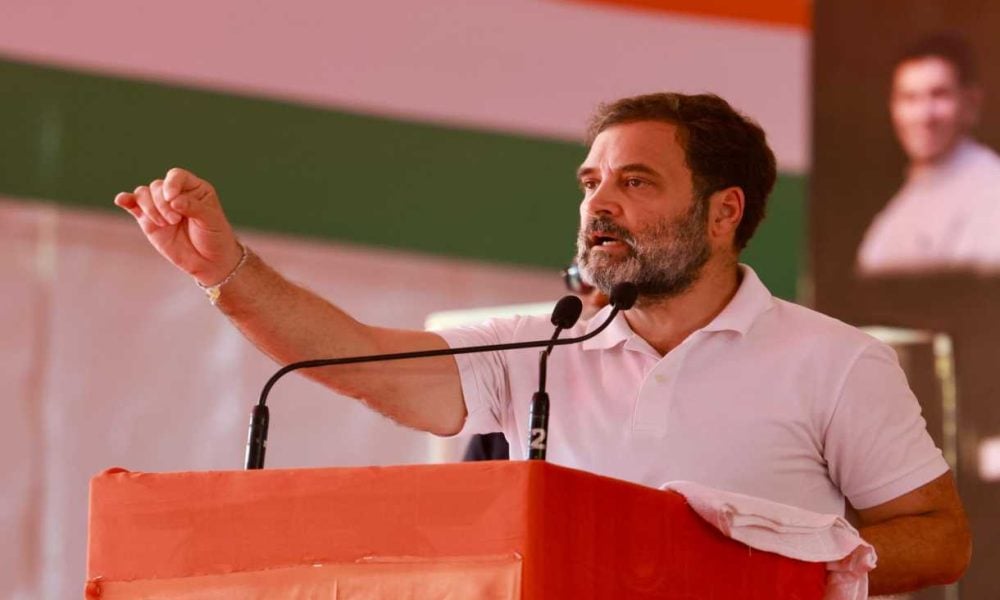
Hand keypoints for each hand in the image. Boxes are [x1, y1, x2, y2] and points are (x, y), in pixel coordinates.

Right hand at [115, 168, 242, 285]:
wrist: (209, 262)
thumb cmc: (215, 237)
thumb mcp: (210, 220)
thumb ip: (193, 207)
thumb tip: (173, 199)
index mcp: (194, 188)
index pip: (176, 176)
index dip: (171, 184)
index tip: (173, 199)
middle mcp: (174, 194)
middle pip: (157, 186)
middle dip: (162, 204)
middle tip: (175, 221)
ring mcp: (160, 207)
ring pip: (143, 194)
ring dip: (150, 208)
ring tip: (165, 224)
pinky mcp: (148, 220)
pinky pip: (133, 205)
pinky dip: (126, 200)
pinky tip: (121, 200)